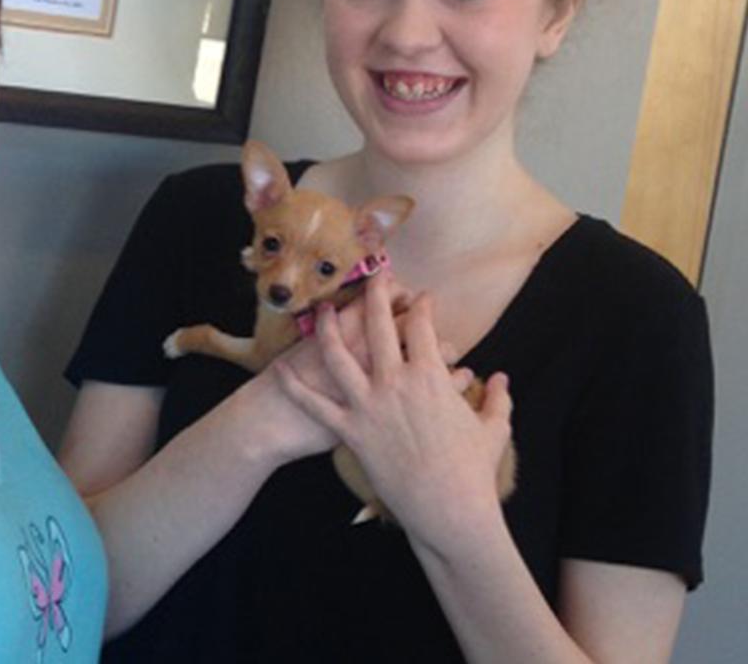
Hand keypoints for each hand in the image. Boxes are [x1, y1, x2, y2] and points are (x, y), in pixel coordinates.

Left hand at [277, 275, 512, 547]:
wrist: (448, 508)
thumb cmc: (472, 470)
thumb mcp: (493, 429)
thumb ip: (498, 399)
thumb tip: (501, 378)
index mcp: (430, 376)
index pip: (422, 326)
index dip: (422, 306)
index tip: (421, 296)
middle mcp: (394, 382)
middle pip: (379, 325)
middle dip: (376, 295)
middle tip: (374, 277)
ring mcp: (368, 404)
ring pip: (339, 356)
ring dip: (330, 328)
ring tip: (326, 309)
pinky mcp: (350, 430)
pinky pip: (316, 405)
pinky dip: (296, 387)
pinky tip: (282, 370)